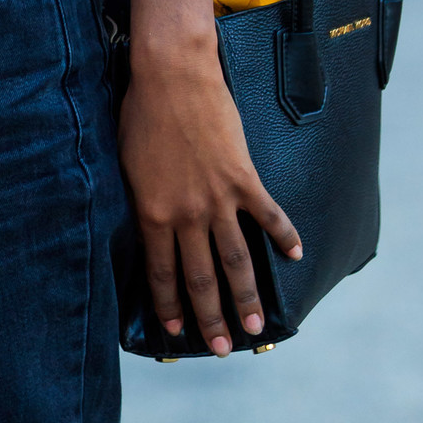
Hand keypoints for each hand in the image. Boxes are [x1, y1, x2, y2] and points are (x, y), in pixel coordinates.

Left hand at [118, 37, 301, 355]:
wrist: (172, 74)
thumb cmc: (140, 113)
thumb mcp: (126, 165)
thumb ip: (141, 200)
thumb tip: (145, 226)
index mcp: (152, 213)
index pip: (161, 273)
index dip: (170, 304)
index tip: (176, 331)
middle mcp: (186, 214)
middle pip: (201, 278)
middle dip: (211, 317)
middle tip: (222, 348)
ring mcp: (218, 198)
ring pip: (236, 260)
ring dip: (247, 296)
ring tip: (257, 326)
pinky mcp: (243, 177)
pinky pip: (268, 215)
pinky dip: (284, 236)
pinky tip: (295, 257)